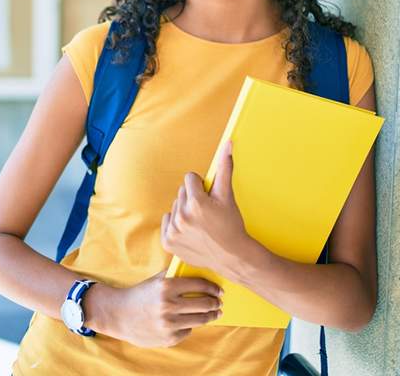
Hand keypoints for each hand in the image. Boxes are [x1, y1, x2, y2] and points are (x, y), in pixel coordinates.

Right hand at [99, 269, 223, 347]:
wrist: (119, 315)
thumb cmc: (140, 294)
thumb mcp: (156, 280)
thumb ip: (176, 275)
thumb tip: (200, 271)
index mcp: (166, 286)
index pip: (199, 285)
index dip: (212, 288)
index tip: (219, 290)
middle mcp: (168, 305)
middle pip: (204, 304)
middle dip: (215, 303)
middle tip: (219, 302)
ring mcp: (169, 324)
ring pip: (200, 320)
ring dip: (210, 316)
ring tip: (214, 313)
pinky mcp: (168, 338)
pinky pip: (188, 330)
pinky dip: (190, 325)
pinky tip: (189, 321)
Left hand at [160, 140, 249, 272]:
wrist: (231, 256)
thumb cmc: (231, 224)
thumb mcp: (227, 195)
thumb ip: (225, 168)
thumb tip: (228, 143)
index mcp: (196, 203)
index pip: (189, 178)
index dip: (201, 187)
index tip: (210, 199)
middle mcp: (182, 217)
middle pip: (181, 192)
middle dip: (193, 198)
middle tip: (207, 213)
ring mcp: (174, 231)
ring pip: (175, 207)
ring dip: (185, 211)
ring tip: (200, 224)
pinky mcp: (168, 243)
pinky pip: (167, 221)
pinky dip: (177, 225)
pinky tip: (191, 231)